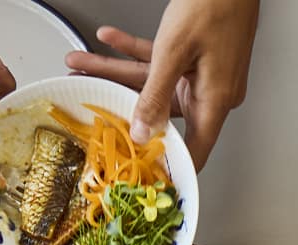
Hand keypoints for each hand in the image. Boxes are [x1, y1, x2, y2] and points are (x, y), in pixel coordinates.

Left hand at [64, 0, 259, 168]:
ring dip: (116, 70)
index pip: (192, 150)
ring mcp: (203, 75)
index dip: (167, 165)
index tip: (139, 174)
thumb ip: (155, 94)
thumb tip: (142, 131)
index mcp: (215, 101)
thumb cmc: (214, 5)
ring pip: (153, 82)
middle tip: (85, 97)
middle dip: (117, 100)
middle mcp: (211, 93)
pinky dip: (135, 51)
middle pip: (159, 111)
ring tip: (83, 63)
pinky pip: (160, 61)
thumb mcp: (174, 52)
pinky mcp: (197, 58)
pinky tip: (110, 39)